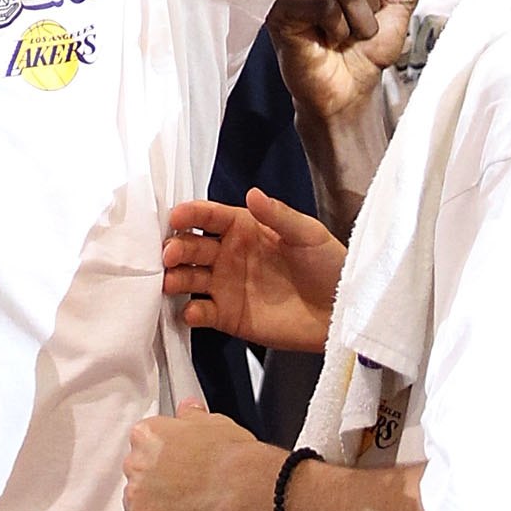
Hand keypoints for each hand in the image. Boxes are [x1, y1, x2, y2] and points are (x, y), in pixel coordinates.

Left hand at [122, 397, 273, 510]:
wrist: (240, 483)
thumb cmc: (230, 456)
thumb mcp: (211, 422)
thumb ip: (191, 418)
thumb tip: (188, 410)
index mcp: (148, 434)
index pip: (140, 448)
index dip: (158, 461)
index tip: (171, 468)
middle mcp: (136, 461)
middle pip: (135, 476)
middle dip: (155, 484)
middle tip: (180, 491)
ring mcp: (137, 492)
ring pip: (134, 505)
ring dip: (152, 509)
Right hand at [162, 187, 343, 349]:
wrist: (342, 313)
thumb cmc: (328, 265)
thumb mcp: (307, 234)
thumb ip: (278, 216)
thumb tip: (251, 193)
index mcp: (244, 227)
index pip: (209, 216)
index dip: (190, 214)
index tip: (175, 217)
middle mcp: (228, 254)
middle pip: (191, 246)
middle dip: (175, 247)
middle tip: (169, 255)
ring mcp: (225, 285)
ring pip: (189, 278)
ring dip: (175, 278)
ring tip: (170, 281)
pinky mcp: (227, 316)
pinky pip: (201, 313)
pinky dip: (191, 313)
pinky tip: (192, 311)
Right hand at [267, 0, 428, 128]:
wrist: (350, 90)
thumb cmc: (367, 46)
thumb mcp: (399, 3)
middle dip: (372, 1)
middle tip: (361, 23)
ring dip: (359, 20)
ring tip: (347, 34)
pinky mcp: (278, 9)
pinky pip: (325, 5)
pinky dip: (339, 29)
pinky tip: (328, 39)